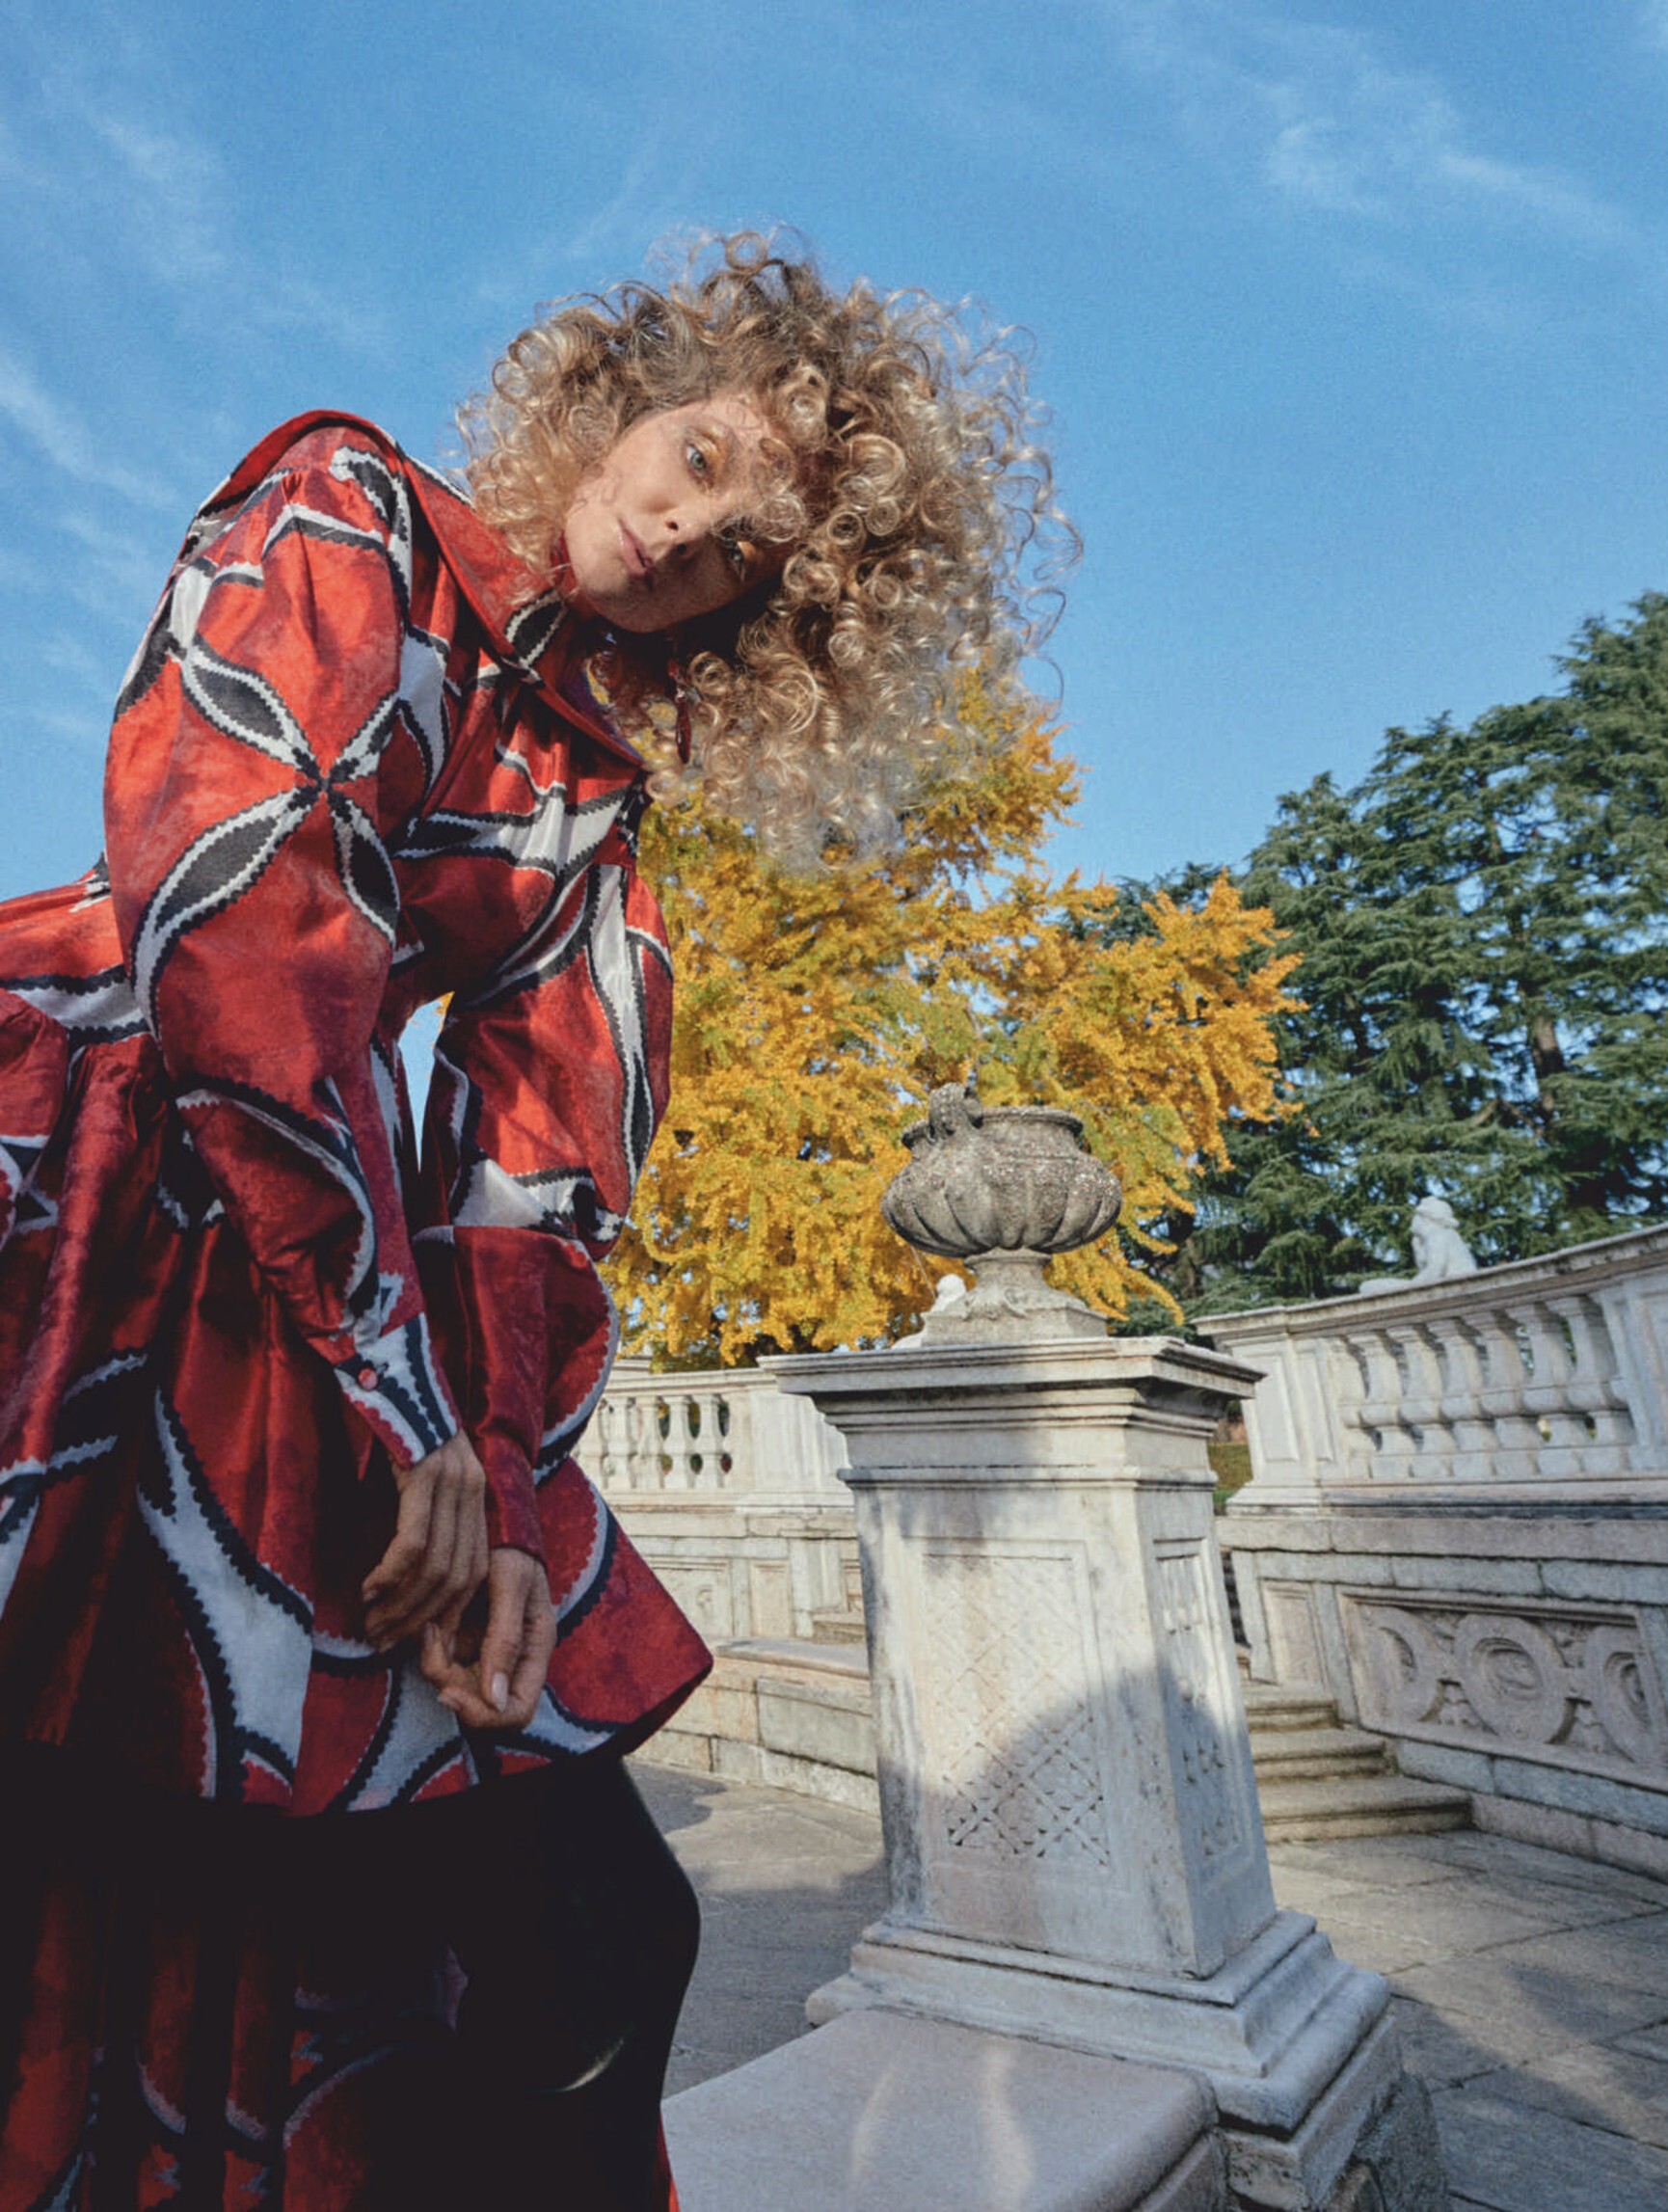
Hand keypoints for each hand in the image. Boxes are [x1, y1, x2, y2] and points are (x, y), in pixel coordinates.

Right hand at [361, 1434, 489, 1651]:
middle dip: (420, 1619)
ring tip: (371, 1622)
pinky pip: (412, 1540)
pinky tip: (368, 1587)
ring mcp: (452, 1478)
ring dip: (401, 1604)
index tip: (413, 1635)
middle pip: (459, 1578)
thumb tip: (396, 1575)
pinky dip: (391, 1573)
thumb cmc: (388, 1416)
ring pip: (436, 1566)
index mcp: (475, 1489)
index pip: (475, 1571)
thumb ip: (416, 1515)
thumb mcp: (412, 1471)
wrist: (381, 1355)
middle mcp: (473, 1486)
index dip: (446, 1612)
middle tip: (383, 1640)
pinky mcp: (424, 1471)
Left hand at [420, 1547, 556, 1731]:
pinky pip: (444, 1661)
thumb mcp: (512, 1584)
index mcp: (535, 1649)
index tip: (448, 1692)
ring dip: (435, 1662)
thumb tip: (496, 1699)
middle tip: (429, 1641)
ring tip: (428, 1625)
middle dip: (449, 1683)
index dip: (482, 1714)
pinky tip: (426, 1622)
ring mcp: (487, 1651)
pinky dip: (430, 1648)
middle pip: (480, 1704)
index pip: (516, 1711)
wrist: (493, 1516)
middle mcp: (513, 1658)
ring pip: (456, 1685)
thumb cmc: (510, 1545)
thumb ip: (505, 1639)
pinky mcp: (465, 1639)